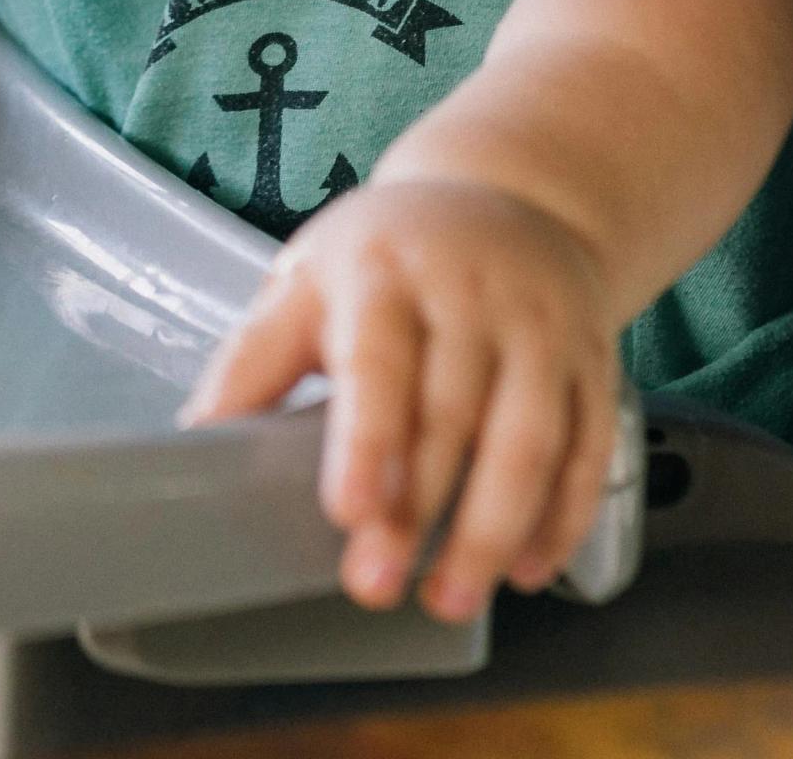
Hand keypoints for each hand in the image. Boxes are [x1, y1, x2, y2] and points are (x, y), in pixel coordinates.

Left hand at [179, 176, 621, 622]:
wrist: (509, 195)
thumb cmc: (388, 253)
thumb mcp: (307, 278)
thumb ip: (256, 357)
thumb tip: (198, 435)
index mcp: (384, 272)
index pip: (379, 361)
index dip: (367, 440)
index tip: (349, 510)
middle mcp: (471, 295)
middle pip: (451, 415)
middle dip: (418, 513)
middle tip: (376, 585)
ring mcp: (541, 327)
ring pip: (531, 440)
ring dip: (493, 530)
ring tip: (451, 598)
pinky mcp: (593, 361)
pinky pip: (589, 450)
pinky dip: (562, 518)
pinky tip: (525, 568)